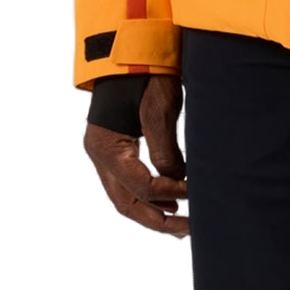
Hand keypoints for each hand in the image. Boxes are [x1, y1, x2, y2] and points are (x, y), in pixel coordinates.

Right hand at [80, 73, 188, 247]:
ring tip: (182, 227)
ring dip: (151, 217)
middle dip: (157, 224)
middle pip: (124, 207)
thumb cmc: (143, 75)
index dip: (170, 194)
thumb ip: (165, 149)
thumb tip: (177, 181)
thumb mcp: (159, 108)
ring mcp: (99, 158)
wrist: (124, 56)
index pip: (140, 187)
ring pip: (121, 203)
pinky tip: (170, 206)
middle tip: (188, 233)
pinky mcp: (108, 156)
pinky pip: (123, 190)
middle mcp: (96, 157)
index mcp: (106, 146)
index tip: (193, 193)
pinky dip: (145, 202)